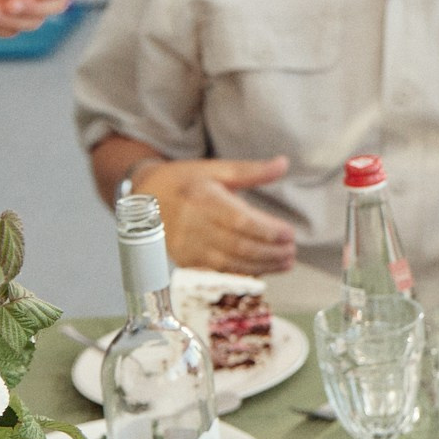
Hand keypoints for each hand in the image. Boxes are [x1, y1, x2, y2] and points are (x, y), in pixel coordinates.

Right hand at [140, 156, 296, 275]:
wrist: (146, 197)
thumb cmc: (185, 181)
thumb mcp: (215, 169)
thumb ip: (251, 170)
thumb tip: (284, 163)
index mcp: (203, 200)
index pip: (240, 221)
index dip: (267, 231)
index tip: (289, 233)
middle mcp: (194, 226)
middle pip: (238, 246)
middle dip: (269, 253)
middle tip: (292, 252)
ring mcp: (188, 248)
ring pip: (230, 264)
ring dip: (261, 267)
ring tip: (285, 263)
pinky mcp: (186, 262)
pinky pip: (218, 273)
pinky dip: (242, 275)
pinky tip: (263, 271)